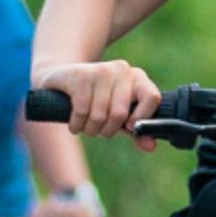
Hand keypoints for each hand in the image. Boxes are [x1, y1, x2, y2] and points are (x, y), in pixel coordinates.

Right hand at [35, 61, 161, 148]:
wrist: (63, 80)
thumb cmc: (98, 101)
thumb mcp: (120, 115)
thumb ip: (137, 131)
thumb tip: (150, 146)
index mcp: (138, 78)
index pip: (152, 98)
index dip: (141, 118)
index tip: (128, 128)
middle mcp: (122, 70)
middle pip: (120, 114)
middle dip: (107, 131)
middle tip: (100, 131)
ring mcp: (101, 70)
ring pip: (99, 116)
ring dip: (90, 130)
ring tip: (86, 126)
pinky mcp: (80, 76)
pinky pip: (81, 112)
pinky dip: (77, 125)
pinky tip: (75, 124)